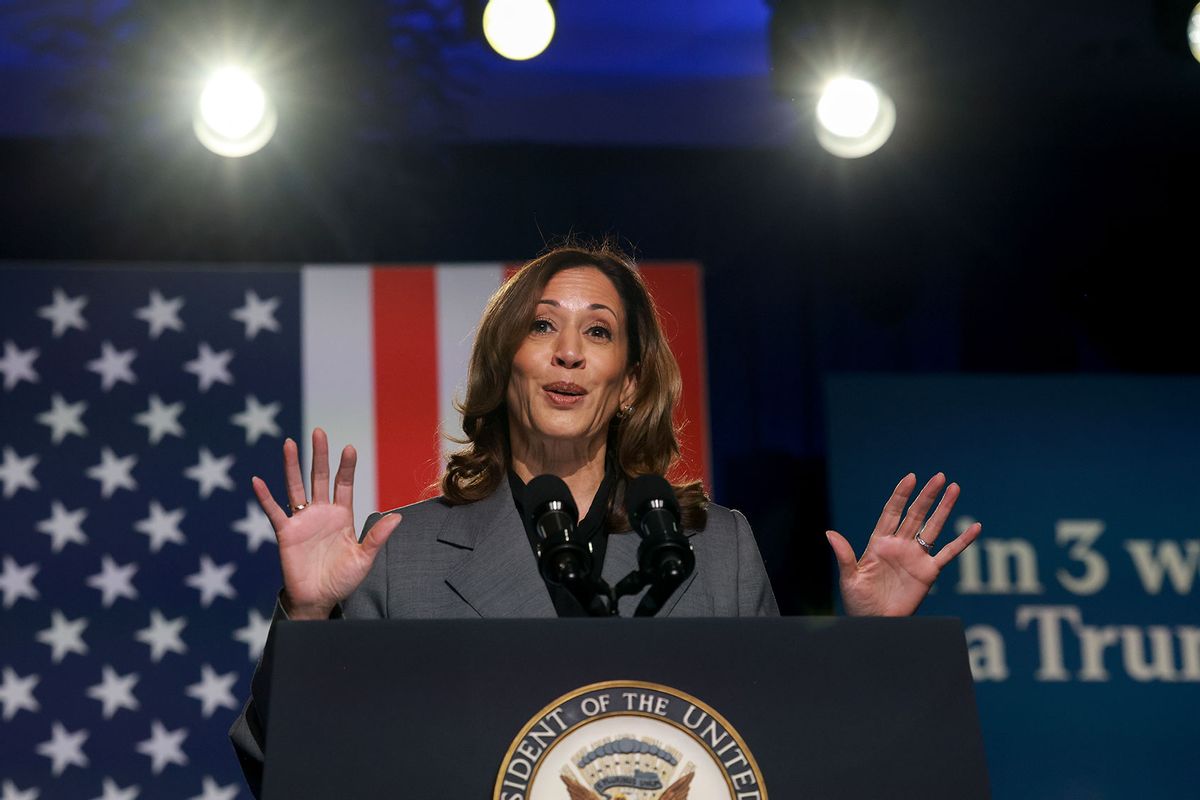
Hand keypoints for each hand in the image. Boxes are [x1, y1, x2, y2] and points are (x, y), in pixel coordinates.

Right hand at [252, 428, 401, 619]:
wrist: (319, 599)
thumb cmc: (342, 579)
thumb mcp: (364, 558)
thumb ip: (377, 537)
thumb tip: (397, 516)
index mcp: (343, 516)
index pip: (345, 484)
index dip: (346, 467)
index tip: (349, 448)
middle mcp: (322, 513)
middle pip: (320, 478)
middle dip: (320, 455)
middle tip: (319, 432)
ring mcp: (302, 521)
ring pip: (296, 487)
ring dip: (292, 466)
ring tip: (289, 443)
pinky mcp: (286, 533)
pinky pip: (274, 512)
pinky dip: (265, 497)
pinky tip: (258, 481)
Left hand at [826, 473, 981, 616]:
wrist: (876, 623)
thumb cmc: (859, 602)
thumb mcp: (849, 578)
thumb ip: (844, 555)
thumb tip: (829, 532)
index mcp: (879, 543)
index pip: (891, 512)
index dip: (900, 495)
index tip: (910, 478)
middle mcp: (900, 546)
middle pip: (915, 515)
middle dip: (927, 496)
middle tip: (939, 476)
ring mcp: (916, 557)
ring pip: (933, 527)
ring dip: (944, 508)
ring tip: (954, 488)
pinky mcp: (929, 572)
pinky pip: (949, 553)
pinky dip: (962, 541)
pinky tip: (975, 527)